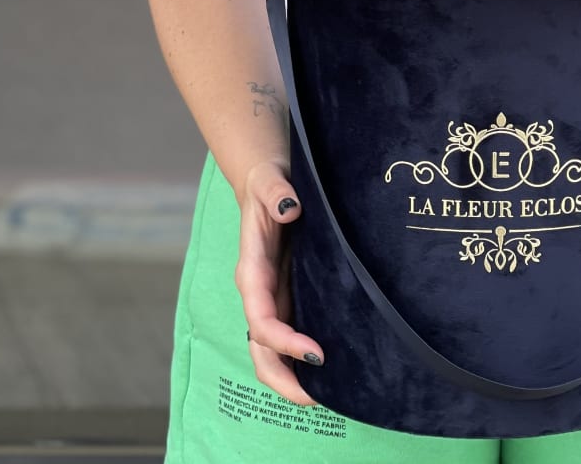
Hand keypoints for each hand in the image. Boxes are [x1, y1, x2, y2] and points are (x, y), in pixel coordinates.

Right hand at [235, 160, 323, 405]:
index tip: (316, 354)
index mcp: (252, 271)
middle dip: (283, 378)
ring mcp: (272, 296)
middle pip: (261, 350)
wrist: (267, 182)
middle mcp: (259, 291)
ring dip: (291, 376)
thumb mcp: (272, 181)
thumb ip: (277, 192)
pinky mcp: (286, 294)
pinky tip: (328, 368)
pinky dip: (300, 358)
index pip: (261, 319)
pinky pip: (288, 335)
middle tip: (319, 399)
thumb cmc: (270, 183)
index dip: (285, 341)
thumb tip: (289, 207)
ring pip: (271, 351)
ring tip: (325, 396)